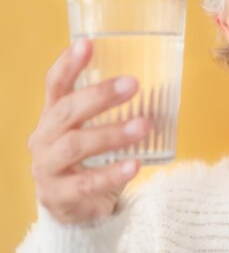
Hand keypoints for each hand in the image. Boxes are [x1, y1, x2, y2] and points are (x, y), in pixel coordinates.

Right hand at [28, 39, 147, 223]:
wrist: (75, 208)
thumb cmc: (89, 159)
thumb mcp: (91, 129)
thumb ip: (112, 109)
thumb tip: (161, 82)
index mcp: (52, 116)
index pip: (55, 85)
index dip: (68, 64)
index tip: (87, 43)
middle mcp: (44, 139)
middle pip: (66, 112)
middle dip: (99, 96)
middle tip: (134, 84)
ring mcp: (47, 169)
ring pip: (75, 145)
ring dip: (111, 133)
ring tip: (143, 125)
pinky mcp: (59, 196)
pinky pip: (87, 183)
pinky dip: (113, 173)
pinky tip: (136, 164)